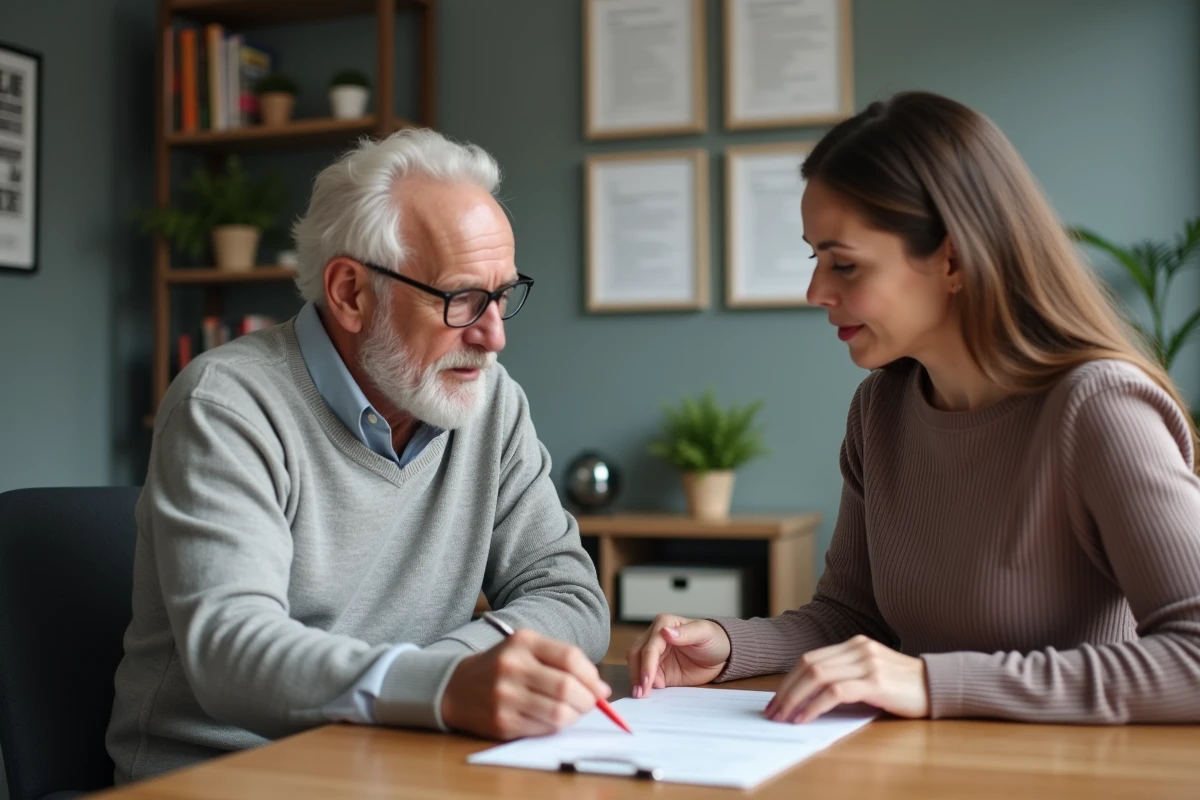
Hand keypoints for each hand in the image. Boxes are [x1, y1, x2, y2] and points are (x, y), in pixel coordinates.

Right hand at [440, 629, 610, 739]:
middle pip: (567, 688)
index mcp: (522, 642)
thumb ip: (563, 661)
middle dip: (587, 700)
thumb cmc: (502, 667)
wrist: (456, 687)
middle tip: (590, 704)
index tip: (600, 688)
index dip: (592, 676)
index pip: (570, 657)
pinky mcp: (502, 722)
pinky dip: (556, 727)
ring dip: (574, 716)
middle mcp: (512, 667)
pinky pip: (543, 729)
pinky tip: (552, 720)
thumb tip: (600, 689)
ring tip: (572, 712)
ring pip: (558, 713)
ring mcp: (505, 696)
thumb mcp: (527, 649)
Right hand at [625, 614, 731, 697]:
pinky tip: (647, 693)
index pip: (650, 647)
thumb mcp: (704, 633)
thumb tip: (665, 632)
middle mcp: (655, 637)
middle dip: (637, 674)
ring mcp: (655, 654)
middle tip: (640, 693)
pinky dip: (643, 685)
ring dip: (636, 680)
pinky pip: (645, 676)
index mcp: (663, 624)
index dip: (647, 665)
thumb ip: (686, 633)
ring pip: (636, 665)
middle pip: (636, 655)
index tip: (648, 682)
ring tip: (640, 695)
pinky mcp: (658, 669)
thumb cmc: (714, 639)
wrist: (722, 655)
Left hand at [765, 635, 928, 723]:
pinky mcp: (875, 681)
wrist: (940, 687)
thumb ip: (846, 676)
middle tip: (773, 711)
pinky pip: (835, 692)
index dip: (789, 680)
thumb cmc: (905, 686)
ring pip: (817, 676)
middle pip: (808, 665)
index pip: (810, 659)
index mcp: (854, 644)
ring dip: (795, 698)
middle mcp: (858, 648)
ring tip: (784, 717)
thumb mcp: (872, 673)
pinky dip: (815, 705)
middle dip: (786, 690)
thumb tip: (809, 695)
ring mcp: (867, 663)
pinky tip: (806, 717)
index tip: (777, 700)